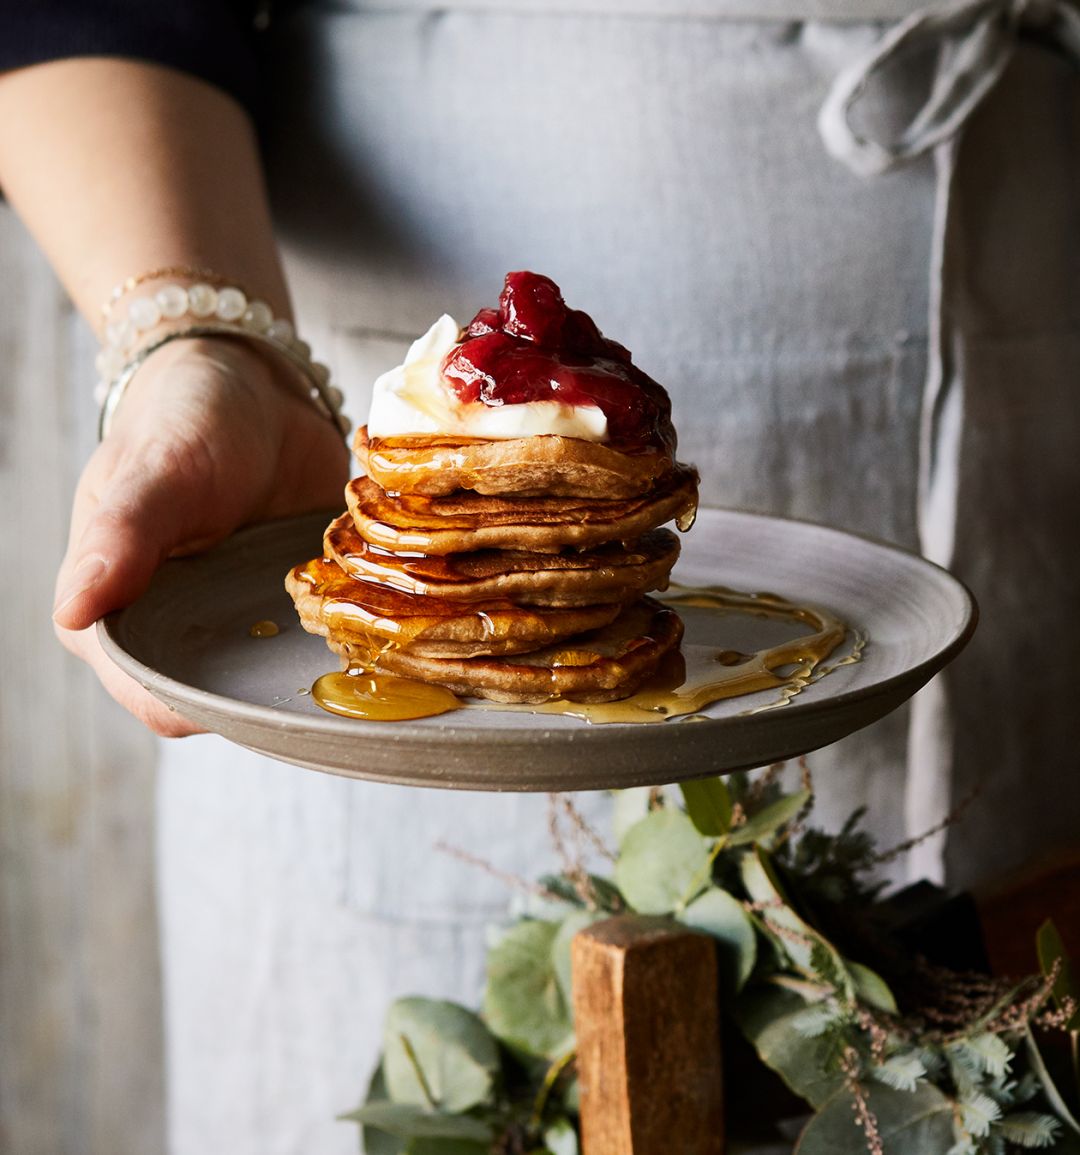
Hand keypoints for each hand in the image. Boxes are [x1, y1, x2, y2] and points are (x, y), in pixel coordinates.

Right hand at [52, 337, 349, 735]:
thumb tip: (73, 611)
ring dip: (314, 675)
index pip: (150, 693)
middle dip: (270, 698)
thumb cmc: (186, 421)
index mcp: (116, 613)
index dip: (199, 707)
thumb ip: (120, 538)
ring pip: (272, 679)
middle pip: (220, 699)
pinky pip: (317, 644)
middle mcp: (175, 630)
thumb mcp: (155, 473)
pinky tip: (383, 637)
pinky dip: (346, 643)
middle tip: (328, 682)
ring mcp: (237, 623)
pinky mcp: (289, 606)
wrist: (256, 390)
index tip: (259, 699)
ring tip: (363, 660)